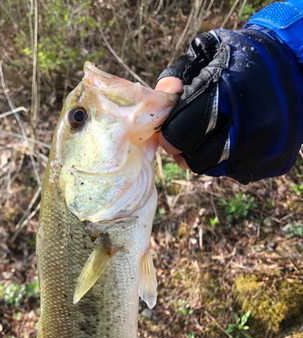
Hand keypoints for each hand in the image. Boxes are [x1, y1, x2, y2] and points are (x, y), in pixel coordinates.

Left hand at [156, 28, 302, 183]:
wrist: (298, 66)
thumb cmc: (244, 57)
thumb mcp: (208, 53)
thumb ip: (179, 74)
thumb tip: (163, 97)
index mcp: (229, 94)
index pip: (180, 132)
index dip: (169, 133)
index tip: (169, 129)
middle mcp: (250, 127)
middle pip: (195, 158)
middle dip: (185, 148)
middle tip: (186, 136)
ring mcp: (264, 149)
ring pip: (214, 169)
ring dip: (205, 155)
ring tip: (212, 134)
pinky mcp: (274, 163)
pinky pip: (236, 171)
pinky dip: (229, 159)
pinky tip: (235, 138)